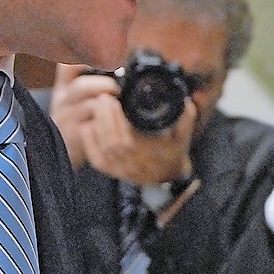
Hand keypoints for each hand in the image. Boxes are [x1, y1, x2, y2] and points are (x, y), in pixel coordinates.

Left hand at [49, 63, 194, 183]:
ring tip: (98, 106)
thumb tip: (186, 100)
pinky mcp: (113, 172)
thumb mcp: (183, 136)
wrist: (168, 176)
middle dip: (105, 118)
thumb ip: (185, 118)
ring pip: (103, 150)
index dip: (117, 121)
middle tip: (104, 97)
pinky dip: (90, 144)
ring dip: (98, 126)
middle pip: (112, 143)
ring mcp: (122, 170)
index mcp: (151, 156)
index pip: (127, 140)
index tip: (115, 100)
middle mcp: (135, 166)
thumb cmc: (174, 153)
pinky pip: (97, 160)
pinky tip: (88, 126)